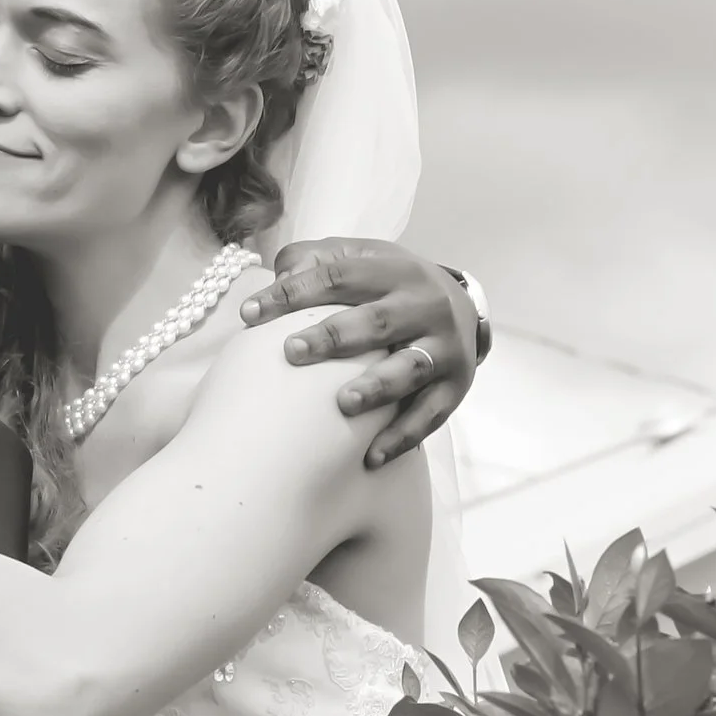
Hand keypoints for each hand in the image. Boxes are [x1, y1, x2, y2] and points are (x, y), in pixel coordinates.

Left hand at [239, 236, 480, 468]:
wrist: (466, 305)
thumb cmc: (390, 285)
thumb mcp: (360, 259)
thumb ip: (316, 261)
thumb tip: (279, 279)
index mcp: (393, 271)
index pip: (338, 277)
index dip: (293, 293)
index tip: (250, 315)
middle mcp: (424, 306)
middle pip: (376, 321)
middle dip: (333, 337)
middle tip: (291, 352)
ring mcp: (444, 348)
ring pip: (411, 368)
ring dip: (377, 387)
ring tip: (343, 404)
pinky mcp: (456, 387)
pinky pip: (430, 415)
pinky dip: (402, 436)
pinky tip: (370, 456)